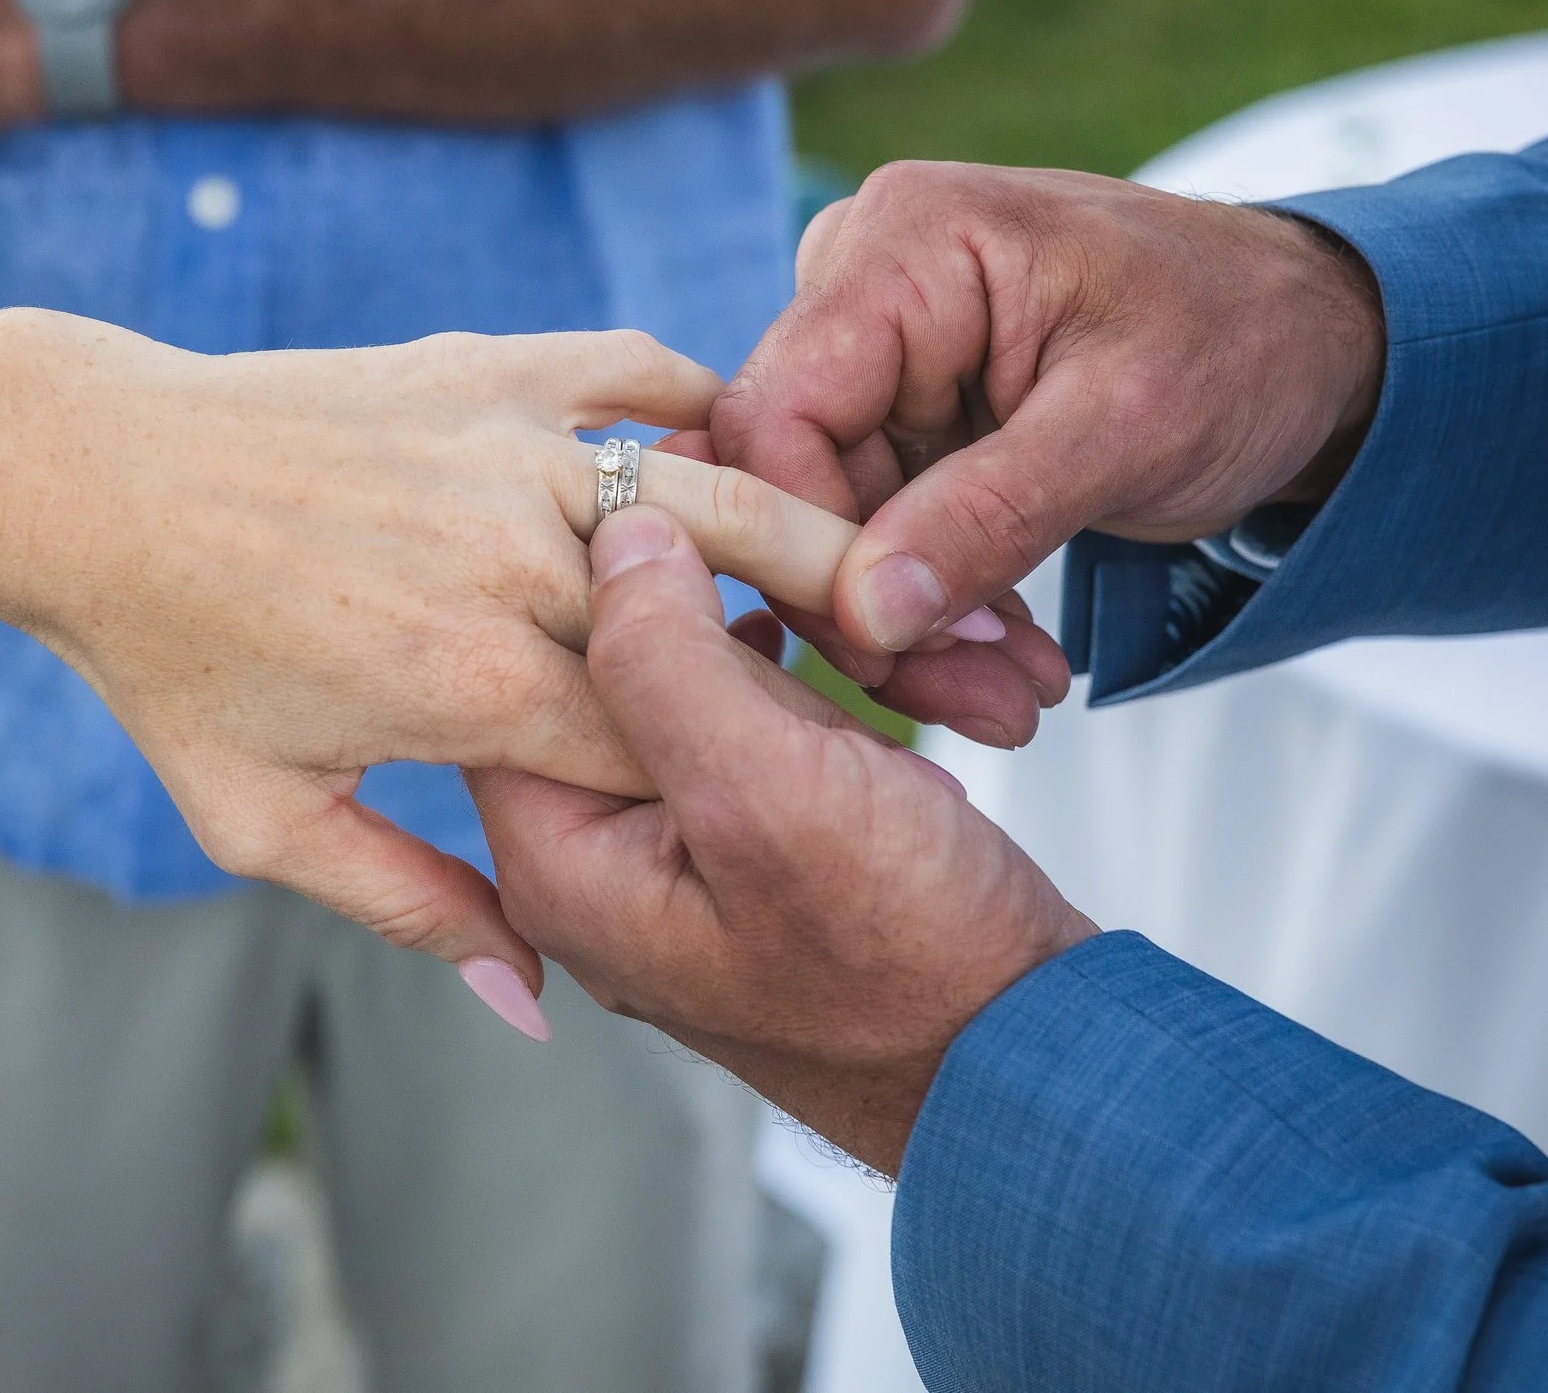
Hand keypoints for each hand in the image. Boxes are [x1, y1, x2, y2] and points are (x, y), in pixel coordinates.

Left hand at [0, 319, 865, 1032]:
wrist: (91, 476)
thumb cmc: (167, 659)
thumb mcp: (262, 819)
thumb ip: (413, 907)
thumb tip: (533, 1003)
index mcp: (470, 685)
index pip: (679, 746)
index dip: (779, 777)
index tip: (855, 798)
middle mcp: (507, 558)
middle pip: (746, 608)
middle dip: (878, 645)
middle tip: (975, 678)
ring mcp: (503, 448)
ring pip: (723, 488)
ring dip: (830, 534)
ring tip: (901, 576)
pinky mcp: (488, 366)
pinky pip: (642, 370)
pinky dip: (713, 406)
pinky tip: (754, 454)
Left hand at [469, 507, 1095, 1169]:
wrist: (1030, 1061)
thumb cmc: (907, 960)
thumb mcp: (766, 792)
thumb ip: (664, 661)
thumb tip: (611, 533)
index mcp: (561, 862)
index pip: (517, 667)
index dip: (591, 563)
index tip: (673, 486)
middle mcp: (598, 863)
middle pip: (605, 667)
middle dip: (702, 593)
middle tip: (781, 529)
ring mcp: (678, 854)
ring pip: (692, 680)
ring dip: (774, 630)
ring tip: (846, 595)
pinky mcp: (754, 841)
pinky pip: (753, 721)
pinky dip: (811, 677)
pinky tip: (854, 647)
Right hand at [712, 163, 1386, 667]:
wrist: (1316, 341)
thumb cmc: (1245, 341)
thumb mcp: (1129, 430)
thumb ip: (986, 516)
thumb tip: (862, 614)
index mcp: (904, 242)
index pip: (776, 413)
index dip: (806, 541)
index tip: (885, 645)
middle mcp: (865, 279)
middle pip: (794, 477)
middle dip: (874, 604)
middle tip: (981, 701)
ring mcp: (883, 347)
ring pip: (829, 519)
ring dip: (913, 624)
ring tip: (1015, 696)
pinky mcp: (907, 409)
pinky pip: (878, 525)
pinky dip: (936, 603)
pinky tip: (1008, 659)